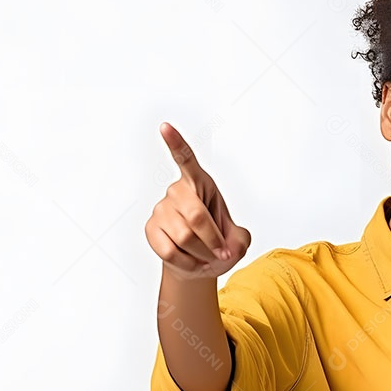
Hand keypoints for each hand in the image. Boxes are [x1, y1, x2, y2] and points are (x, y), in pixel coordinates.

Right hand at [144, 122, 250, 279]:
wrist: (200, 263)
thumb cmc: (219, 244)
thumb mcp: (238, 242)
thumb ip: (240, 241)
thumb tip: (227, 246)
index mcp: (201, 183)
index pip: (186, 160)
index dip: (176, 143)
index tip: (165, 127)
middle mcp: (178, 191)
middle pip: (196, 217)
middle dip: (214, 241)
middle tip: (223, 253)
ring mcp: (161, 209)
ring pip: (185, 237)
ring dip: (202, 254)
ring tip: (206, 256)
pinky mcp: (151, 228)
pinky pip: (170, 251)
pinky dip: (188, 263)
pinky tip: (191, 261)